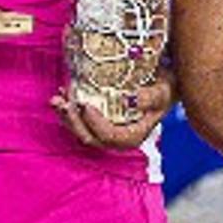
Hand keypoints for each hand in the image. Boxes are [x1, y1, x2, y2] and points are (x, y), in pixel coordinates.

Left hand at [54, 69, 173, 149]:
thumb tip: (132, 99)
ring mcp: (105, 130)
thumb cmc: (165, 88)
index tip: (86, 105)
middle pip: (90, 137)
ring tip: (57, 99)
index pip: (109, 137)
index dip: (95, 124)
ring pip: (80, 131)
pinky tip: (61, 94)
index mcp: (133, 136)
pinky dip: (68, 110)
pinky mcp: (97, 121)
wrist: (163, 84)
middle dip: (73, 121)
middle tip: (65, 102)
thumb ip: (151, 97)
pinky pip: (78, 120)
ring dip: (66, 116)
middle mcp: (116, 138)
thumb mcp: (163, 91)